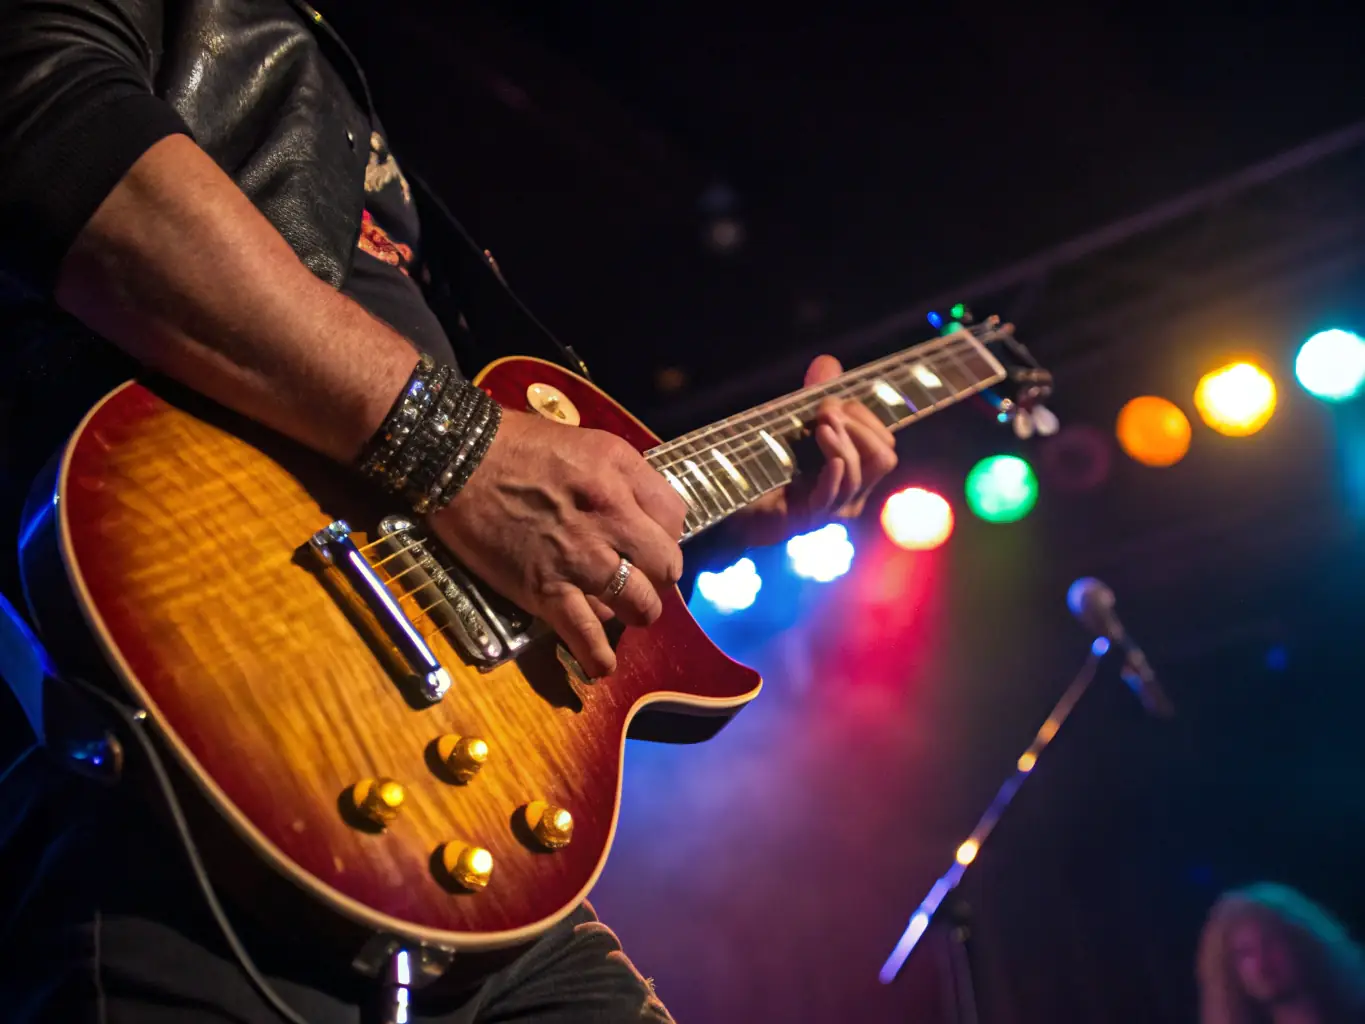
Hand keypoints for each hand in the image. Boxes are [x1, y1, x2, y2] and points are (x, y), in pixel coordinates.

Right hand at [430, 410, 687, 677]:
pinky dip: (597, 656)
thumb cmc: (514, 444)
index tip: (646, 542)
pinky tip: (600, 664)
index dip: (665, 533)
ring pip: (639, 604)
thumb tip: (636, 511)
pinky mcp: (545, 589)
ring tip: (621, 612)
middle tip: (638, 577)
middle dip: (657, 576)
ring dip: (635, 613)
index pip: (676, 517)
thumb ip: (618, 475)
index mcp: (620, 474)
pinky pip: (586, 634)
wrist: (455, 458)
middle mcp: (611, 515)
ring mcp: (580, 557)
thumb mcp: (584, 442)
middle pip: (666, 565)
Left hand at [738, 355, 898, 544]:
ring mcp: (832, 508)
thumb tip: (828, 362)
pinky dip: (834, 474)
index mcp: (855, 470)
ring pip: (857, 474)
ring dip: (842, 444)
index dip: (865, 418)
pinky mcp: (808, 518)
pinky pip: (833, 496)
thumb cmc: (767, 465)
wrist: (734, 502)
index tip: (833, 403)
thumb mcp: (795, 423)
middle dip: (859, 428)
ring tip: (820, 425)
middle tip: (826, 412)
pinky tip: (829, 459)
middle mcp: (851, 492)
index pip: (884, 442)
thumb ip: (814, 395)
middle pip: (884, 458)